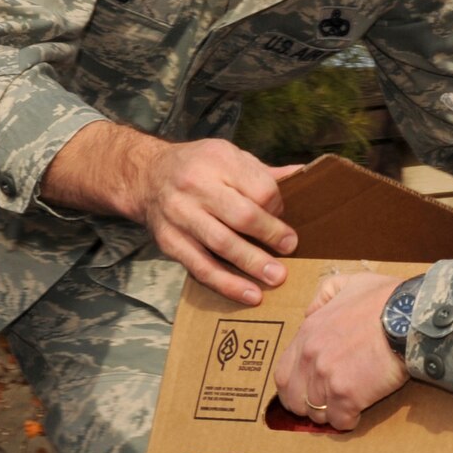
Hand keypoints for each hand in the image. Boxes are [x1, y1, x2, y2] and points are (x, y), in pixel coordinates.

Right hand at [43, 125, 304, 304]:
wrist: (146, 176)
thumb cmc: (200, 168)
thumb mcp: (229, 157)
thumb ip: (264, 173)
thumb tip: (305, 175)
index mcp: (218, 160)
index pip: (259, 188)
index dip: (277, 207)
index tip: (286, 220)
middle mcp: (195, 186)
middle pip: (241, 215)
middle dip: (270, 235)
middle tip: (290, 250)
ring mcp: (179, 215)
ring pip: (222, 244)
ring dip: (252, 264)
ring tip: (276, 278)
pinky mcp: (169, 242)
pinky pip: (201, 267)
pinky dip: (227, 284)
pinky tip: (250, 295)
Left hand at [275, 271, 410, 430]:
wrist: (410, 316)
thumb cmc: (386, 299)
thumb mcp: (349, 282)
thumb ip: (324, 294)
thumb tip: (311, 310)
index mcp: (308, 333)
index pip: (282, 374)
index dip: (294, 387)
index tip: (306, 391)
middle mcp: (310, 358)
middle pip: (294, 398)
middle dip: (306, 406)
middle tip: (325, 405)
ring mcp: (327, 378)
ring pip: (317, 413)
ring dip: (330, 414)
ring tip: (345, 408)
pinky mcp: (348, 395)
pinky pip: (340, 421)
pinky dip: (348, 421)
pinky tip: (358, 413)